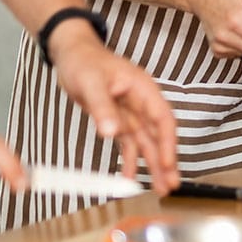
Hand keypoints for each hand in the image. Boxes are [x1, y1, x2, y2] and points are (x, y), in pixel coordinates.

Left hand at [47, 24, 181, 194]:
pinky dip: (130, 161)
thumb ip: (102, 107)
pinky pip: (128, 144)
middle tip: (170, 184)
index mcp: (143, 89)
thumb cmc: (84, 61)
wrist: (71, 54)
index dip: (168, 142)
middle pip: (158, 135)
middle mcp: (141, 103)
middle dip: (165, 161)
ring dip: (152, 165)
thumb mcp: (91, 82)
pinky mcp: (117, 121)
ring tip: (159, 187)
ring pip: (145, 143)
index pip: (163, 119)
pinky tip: (130, 177)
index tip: (168, 162)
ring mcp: (130, 113)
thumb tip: (111, 132)